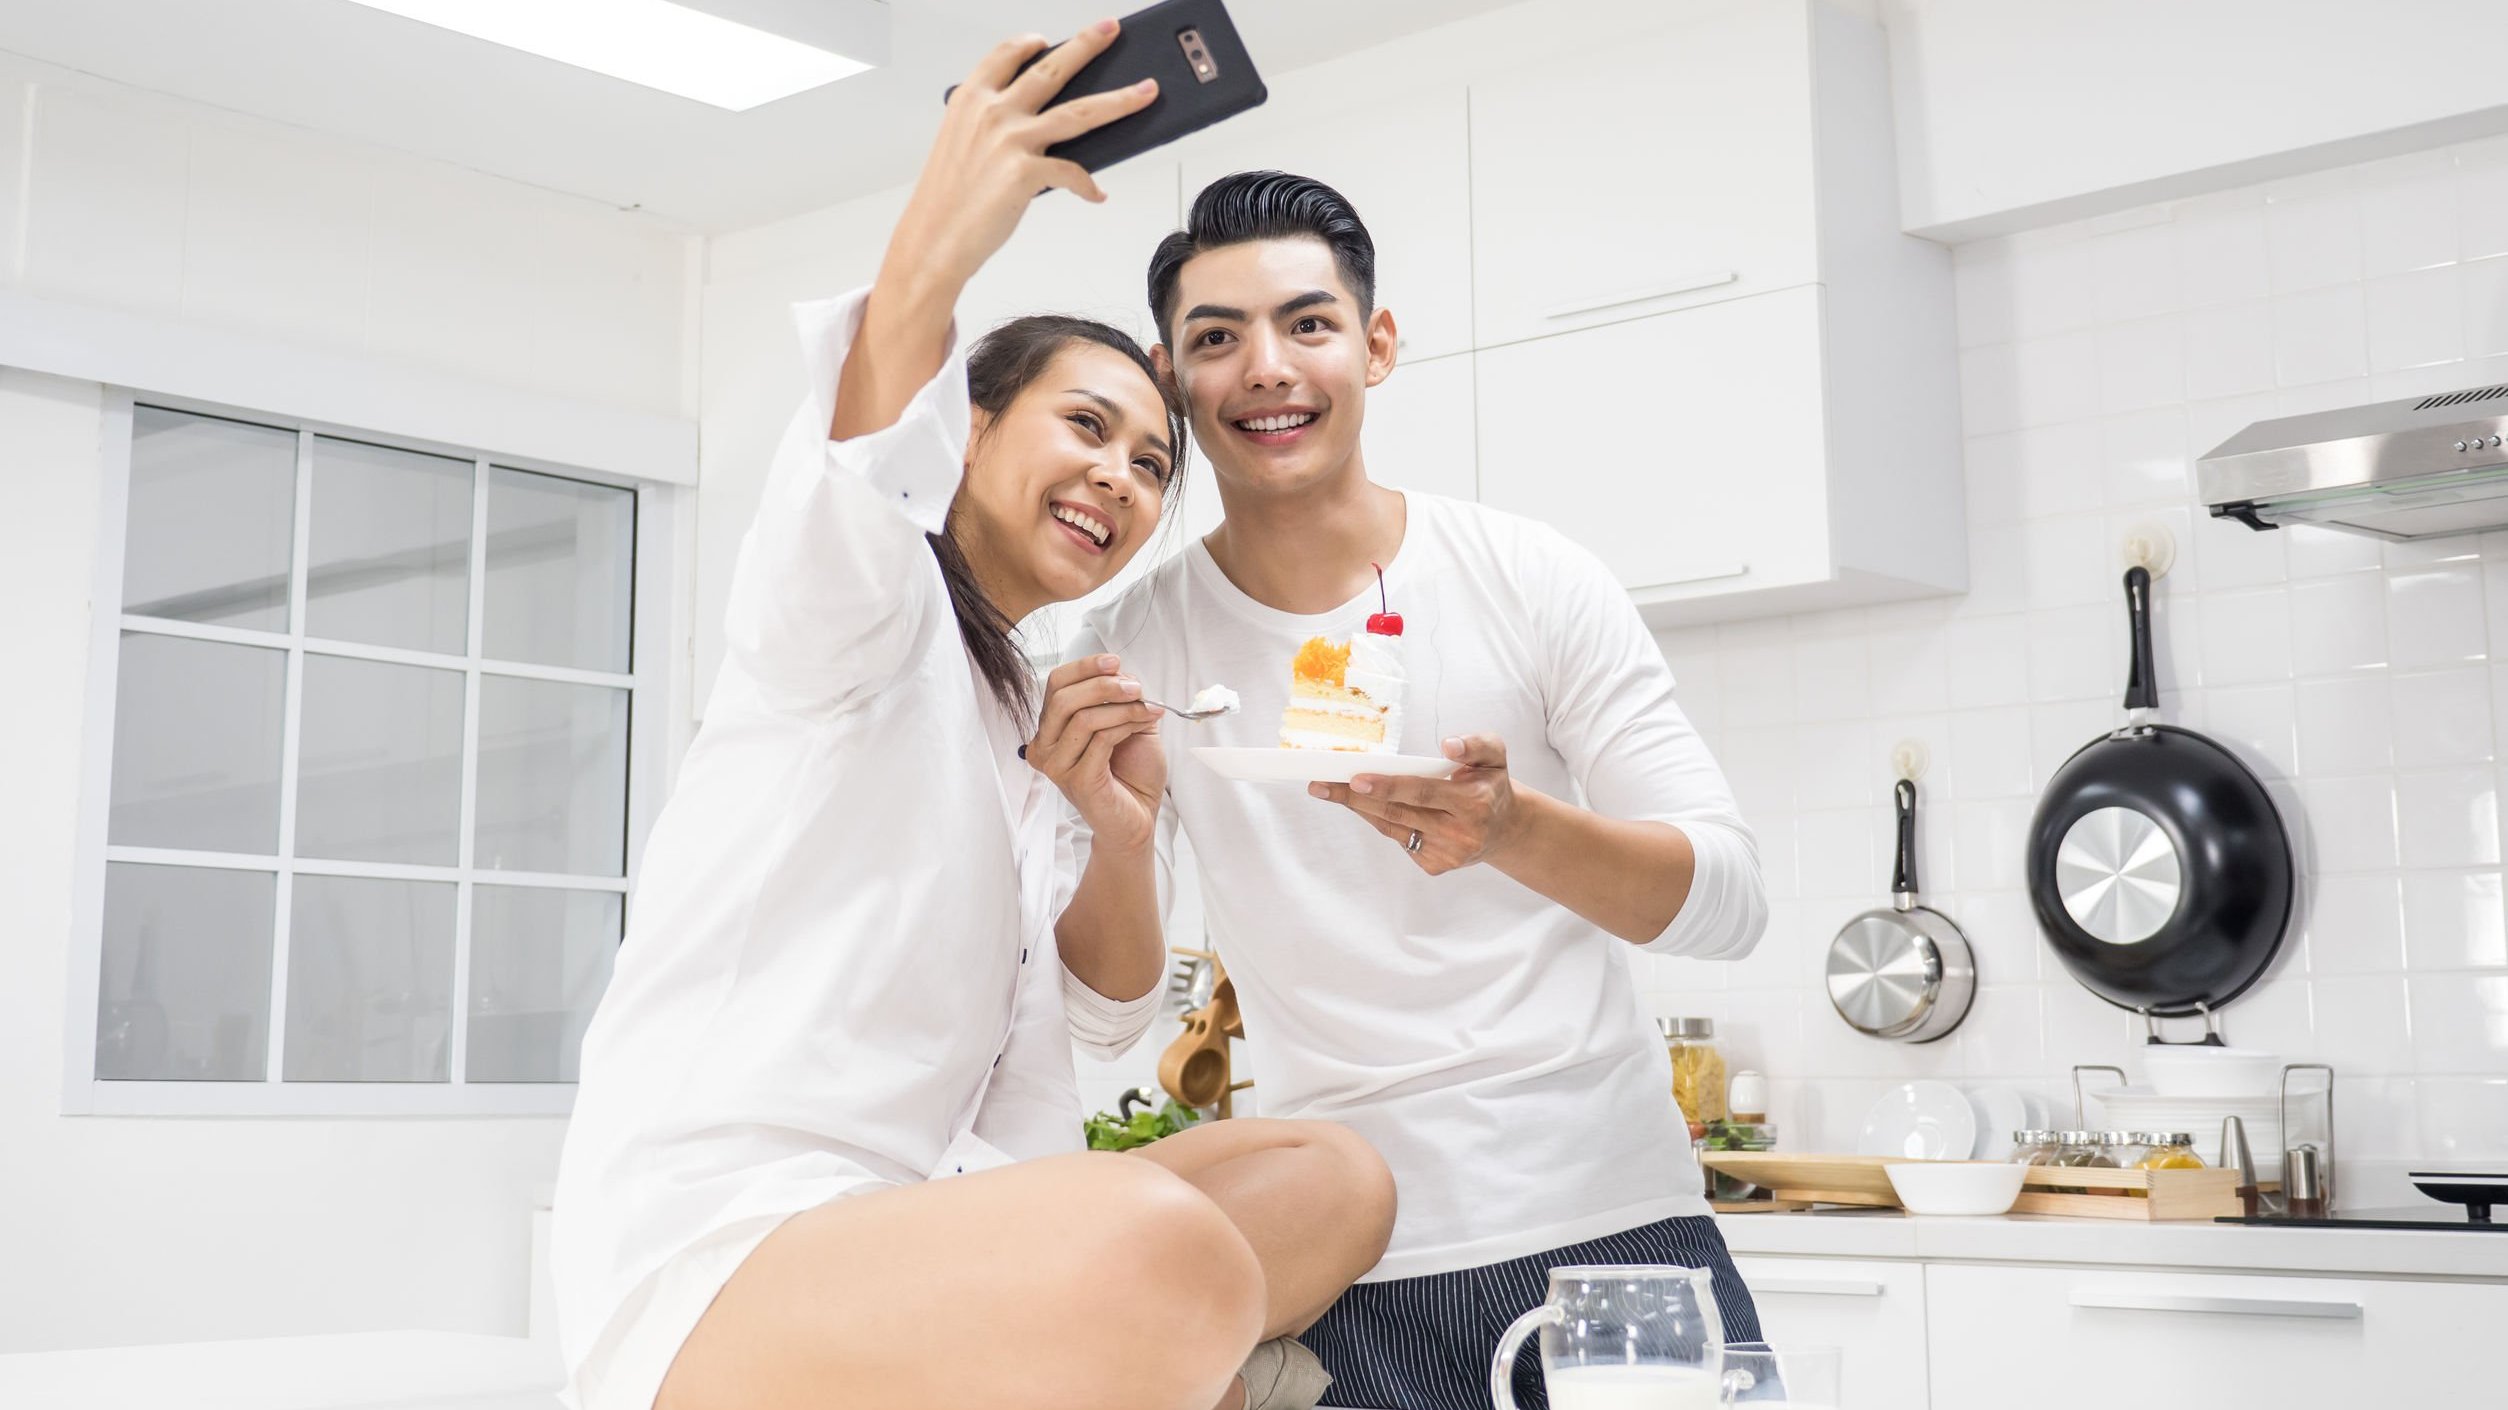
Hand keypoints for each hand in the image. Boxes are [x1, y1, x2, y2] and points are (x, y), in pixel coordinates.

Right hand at [883, 21, 1159, 297]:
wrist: (934, 239)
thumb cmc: (946, 200)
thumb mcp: (960, 146)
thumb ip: (992, 126)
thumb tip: (1041, 126)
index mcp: (971, 100)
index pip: (1006, 55)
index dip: (1029, 43)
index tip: (1047, 38)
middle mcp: (993, 112)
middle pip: (1052, 69)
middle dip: (1088, 44)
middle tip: (1112, 30)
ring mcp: (1011, 139)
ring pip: (1081, 112)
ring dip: (1120, 100)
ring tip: (1146, 91)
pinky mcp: (1026, 172)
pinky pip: (1074, 173)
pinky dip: (1088, 186)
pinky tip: (1096, 194)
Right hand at [1032, 654, 1166, 854]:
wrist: (1138, 817)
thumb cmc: (1129, 773)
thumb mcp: (1124, 723)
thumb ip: (1117, 697)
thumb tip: (1121, 672)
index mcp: (1050, 730)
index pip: (1055, 685)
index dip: (1084, 668)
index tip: (1114, 661)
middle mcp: (1045, 748)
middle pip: (1064, 698)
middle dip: (1104, 685)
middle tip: (1136, 687)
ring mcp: (1058, 767)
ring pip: (1084, 717)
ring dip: (1122, 707)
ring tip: (1148, 709)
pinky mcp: (1077, 781)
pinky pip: (1101, 739)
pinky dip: (1126, 725)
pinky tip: (1144, 724)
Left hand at [1310, 734, 1524, 875]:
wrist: (1503, 829)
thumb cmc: (1490, 784)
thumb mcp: (1494, 755)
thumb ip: (1476, 743)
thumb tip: (1448, 744)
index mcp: (1474, 803)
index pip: (1423, 792)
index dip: (1387, 786)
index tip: (1355, 779)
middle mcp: (1461, 833)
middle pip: (1398, 813)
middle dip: (1355, 798)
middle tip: (1321, 784)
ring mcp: (1446, 854)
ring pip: (1392, 828)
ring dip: (1359, 809)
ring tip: (1330, 789)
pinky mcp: (1434, 866)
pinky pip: (1398, 839)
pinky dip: (1379, 820)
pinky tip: (1369, 806)